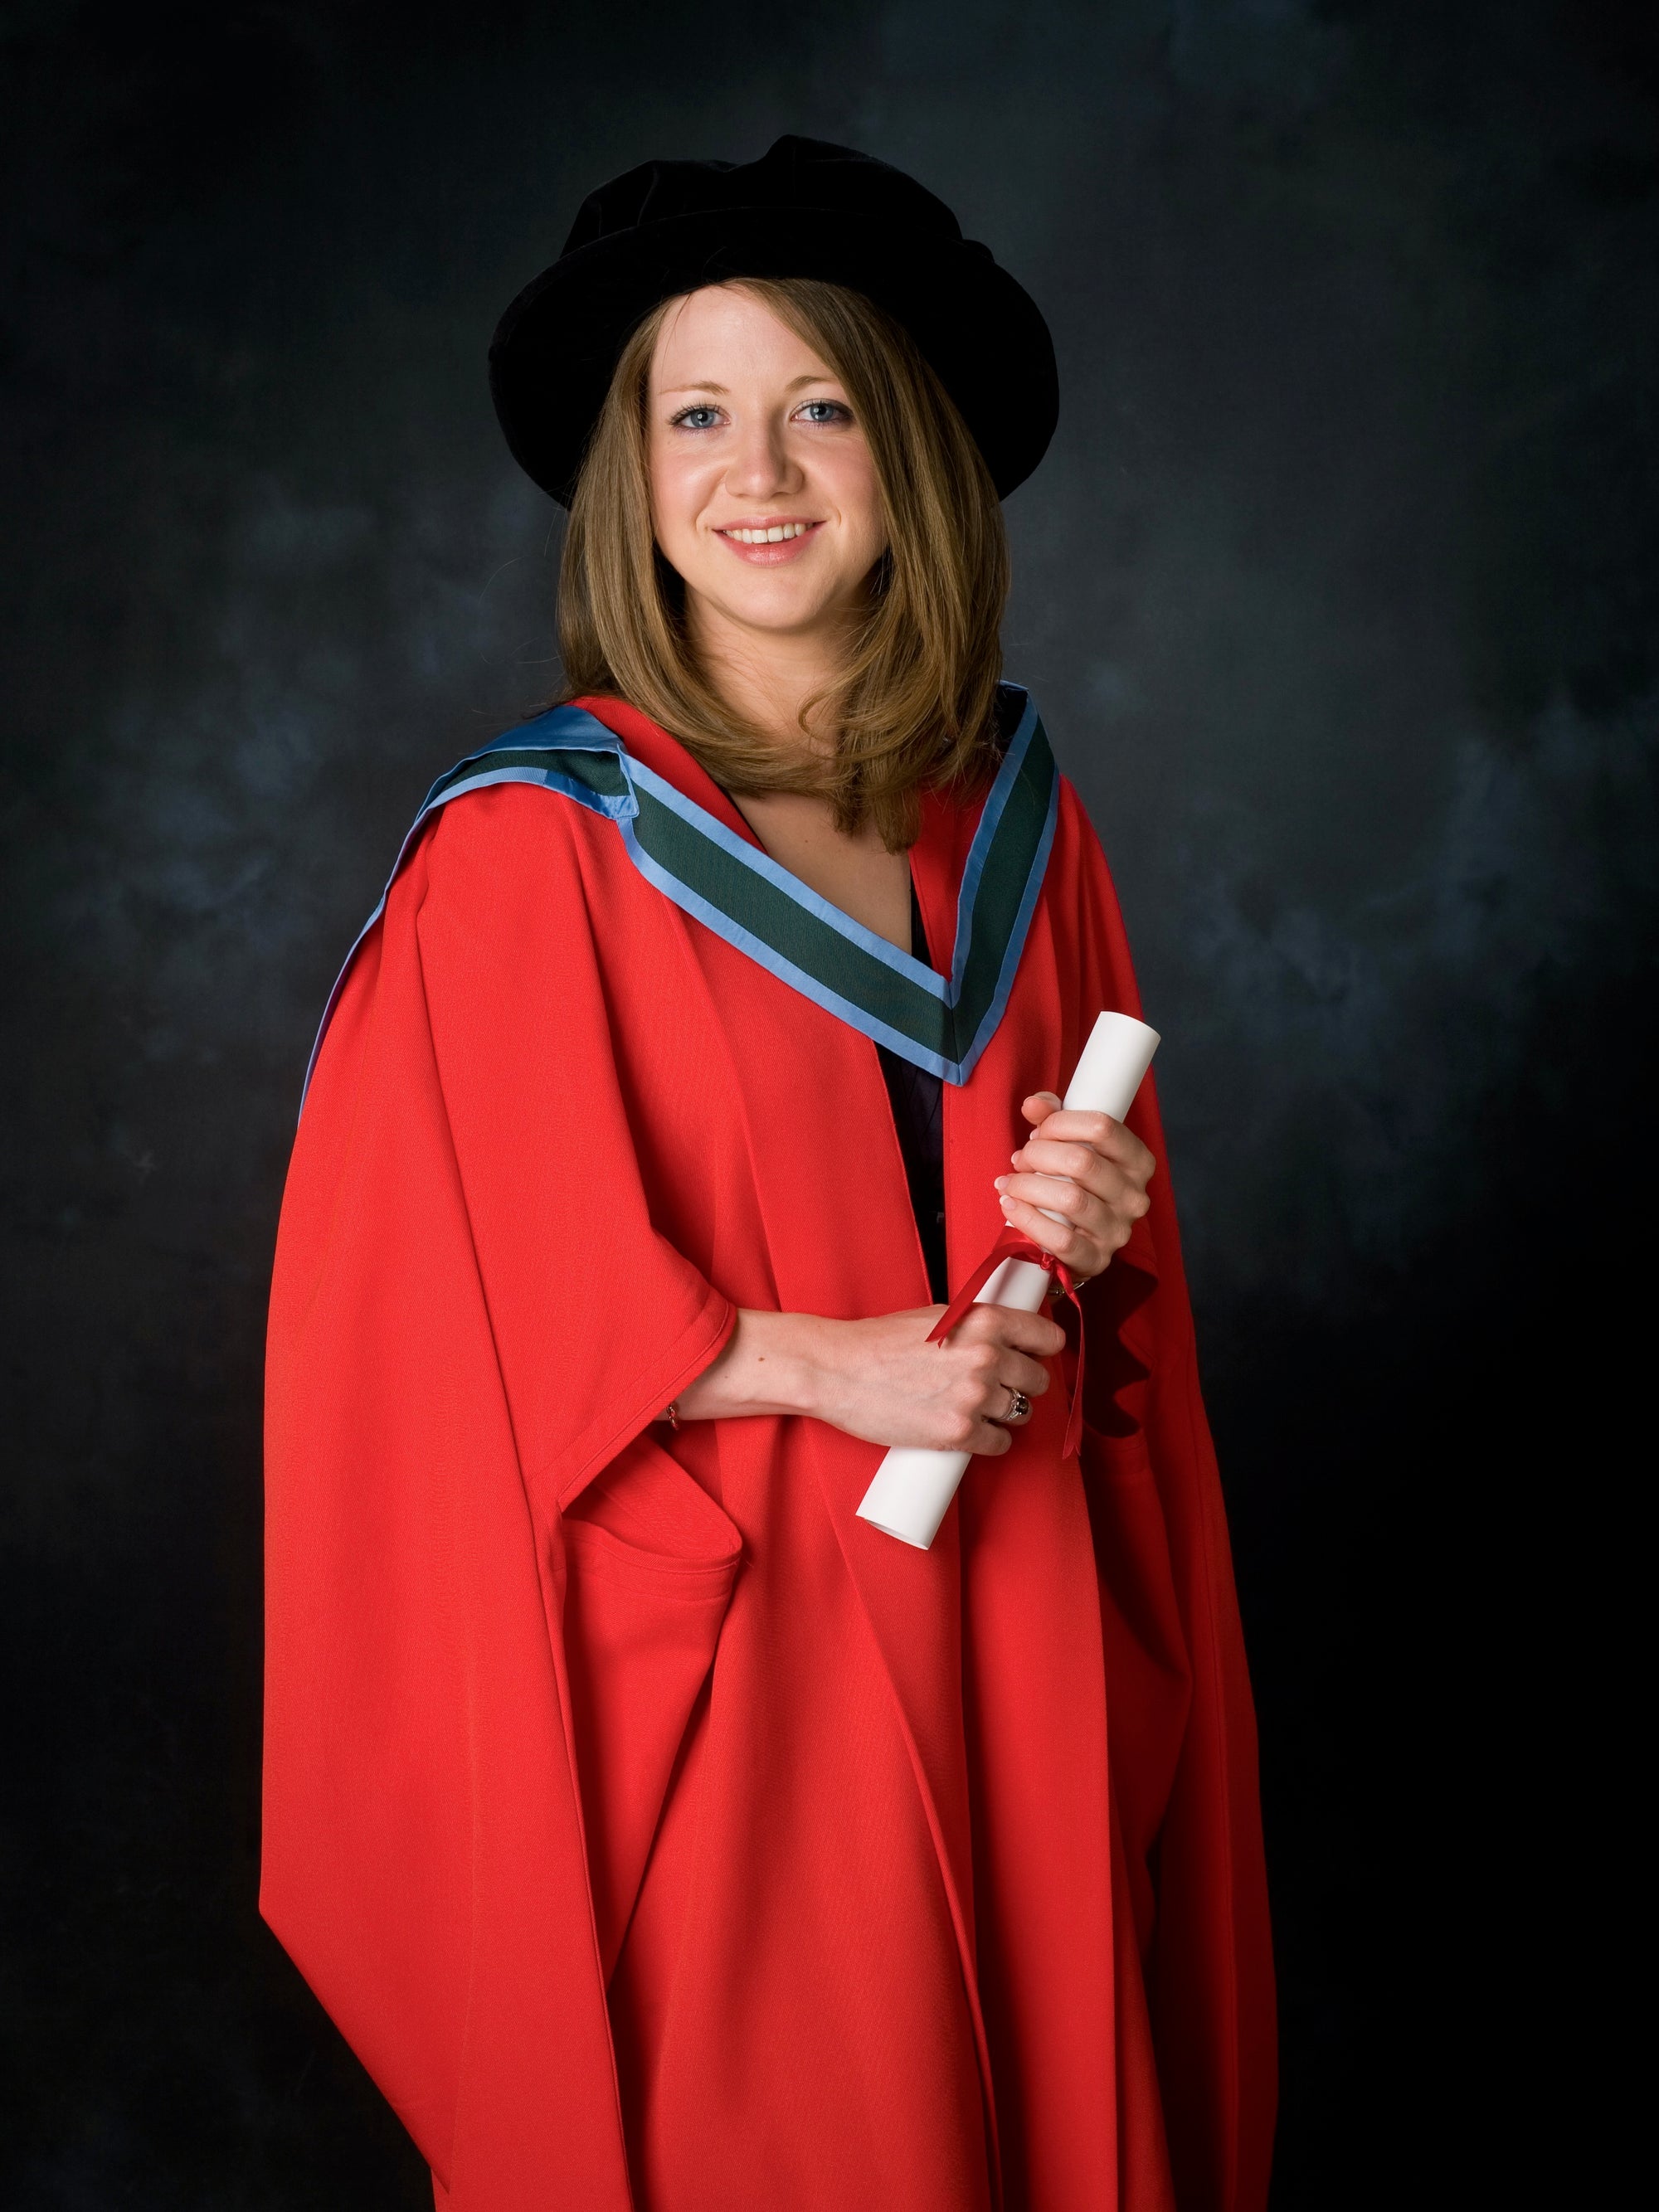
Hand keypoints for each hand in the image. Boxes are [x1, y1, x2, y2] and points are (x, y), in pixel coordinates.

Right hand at [674, 1302, 1065, 1456]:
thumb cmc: (880, 1341)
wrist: (838, 1371)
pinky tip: (976, 1433)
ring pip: (1021, 1412)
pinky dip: (992, 1440)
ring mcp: (975, 1398)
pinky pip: (1000, 1443)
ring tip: (984, 1408)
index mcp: (984, 1322)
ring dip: (1008, 1412)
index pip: (1047, 1337)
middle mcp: (987, 1359)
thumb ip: (975, 1324)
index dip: (1045, 1347)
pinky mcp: (959, 1434)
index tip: (1040, 1352)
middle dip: (1024, 1382)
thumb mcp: (936, 1315)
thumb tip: (1006, 1335)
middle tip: (1003, 1384)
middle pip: (1037, 1379)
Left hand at [992, 1091, 1155, 1284]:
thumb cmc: (1075, 1186)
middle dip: (1039, 1154)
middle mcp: (1134, 1196)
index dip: (1060, 1123)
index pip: (1102, 1126)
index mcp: (1137, 1161)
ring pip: (1070, 1199)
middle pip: (1082, 1161)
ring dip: (1028, 1185)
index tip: (1039, 1131)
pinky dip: (1027, 1218)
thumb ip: (1052, 1119)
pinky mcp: (1096, 1259)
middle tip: (1021, 1159)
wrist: (1077, 1243)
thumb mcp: (1069, 1147)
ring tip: (1011, 1183)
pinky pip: (1060, 1239)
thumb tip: (1033, 1104)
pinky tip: (1010, 1205)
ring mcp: (1118, 1230)